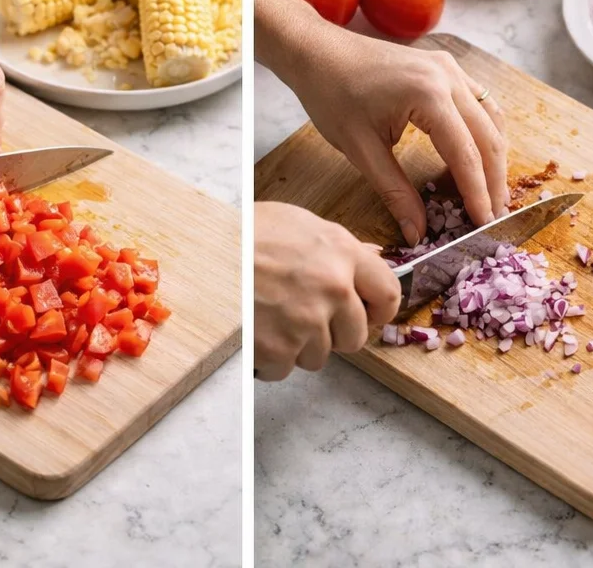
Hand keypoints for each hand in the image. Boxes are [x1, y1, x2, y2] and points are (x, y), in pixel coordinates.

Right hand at [254, 201, 399, 379]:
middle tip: (306, 315)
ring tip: (273, 313)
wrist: (205, 250)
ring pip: (320, 356)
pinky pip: (286, 368)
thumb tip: (369, 262)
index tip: (367, 314)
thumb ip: (339, 248)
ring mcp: (307, 321)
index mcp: (341, 252)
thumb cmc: (247, 233)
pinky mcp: (279, 348)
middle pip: (356, 336)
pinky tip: (257, 328)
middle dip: (334, 333)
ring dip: (299, 345)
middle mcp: (332, 287)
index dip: (378, 310)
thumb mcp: (300, 224)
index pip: (388, 294)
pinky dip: (270, 358)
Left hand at [255, 0, 508, 243]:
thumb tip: (418, 233)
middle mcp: (447, 76)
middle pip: (488, 136)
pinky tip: (476, 156)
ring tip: (490, 193)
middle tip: (493, 218)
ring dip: (493, 155)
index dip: (477, 193)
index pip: (465, 154)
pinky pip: (478, 101)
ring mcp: (449, 67)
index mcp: (428, 95)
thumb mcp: (360, 150)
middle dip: (493, 180)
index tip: (484, 225)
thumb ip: (395, 192)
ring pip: (491, 117)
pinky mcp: (444, 66)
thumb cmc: (332, 96)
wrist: (318, 52)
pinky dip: (484, 131)